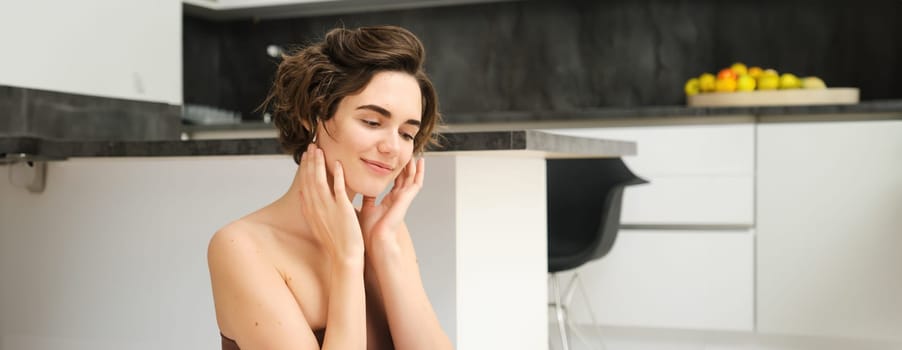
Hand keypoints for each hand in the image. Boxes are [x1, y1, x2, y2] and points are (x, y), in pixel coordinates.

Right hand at [299, 144, 363, 261]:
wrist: (344, 256)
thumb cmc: (335, 242)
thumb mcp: (317, 224)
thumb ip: (311, 209)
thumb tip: (304, 197)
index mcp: (310, 211)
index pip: (305, 185)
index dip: (305, 169)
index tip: (306, 157)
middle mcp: (316, 208)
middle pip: (310, 180)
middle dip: (310, 162)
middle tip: (311, 147)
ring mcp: (328, 208)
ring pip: (320, 181)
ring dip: (319, 164)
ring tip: (320, 150)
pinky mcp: (342, 209)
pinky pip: (338, 188)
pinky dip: (337, 175)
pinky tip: (337, 164)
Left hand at [358, 157, 424, 247]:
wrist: (375, 240)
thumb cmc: (369, 230)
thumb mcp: (366, 208)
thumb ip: (366, 197)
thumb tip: (360, 187)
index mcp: (389, 202)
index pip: (395, 183)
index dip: (396, 172)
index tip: (394, 161)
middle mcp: (398, 199)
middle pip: (405, 179)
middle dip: (405, 166)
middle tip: (405, 153)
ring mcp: (404, 199)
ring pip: (412, 178)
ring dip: (413, 166)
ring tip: (414, 153)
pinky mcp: (407, 199)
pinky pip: (416, 183)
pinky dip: (419, 172)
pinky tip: (420, 162)